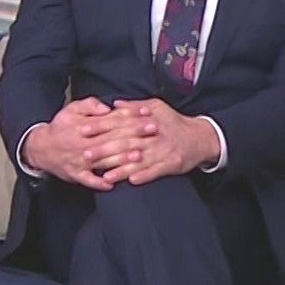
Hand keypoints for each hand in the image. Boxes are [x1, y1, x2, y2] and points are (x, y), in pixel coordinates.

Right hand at [23, 98, 154, 191]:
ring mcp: (79, 161)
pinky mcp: (76, 175)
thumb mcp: (71, 109)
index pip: (110, 120)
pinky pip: (90, 181)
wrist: (40, 149)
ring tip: (140, 155)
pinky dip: (101, 182)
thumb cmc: (60, 128)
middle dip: (134, 135)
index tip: (146, 114)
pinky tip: (115, 183)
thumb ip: (89, 105)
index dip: (129, 116)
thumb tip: (107, 108)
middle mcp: (81, 144)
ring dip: (122, 158)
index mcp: (82, 126)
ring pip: (104, 160)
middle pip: (111, 139)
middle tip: (153, 131)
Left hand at [96, 98, 219, 185]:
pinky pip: (155, 172)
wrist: (200, 138)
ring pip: (138, 160)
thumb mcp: (156, 107)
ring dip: (120, 168)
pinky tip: (130, 181)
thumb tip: (115, 104)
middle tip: (85, 155)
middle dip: (104, 149)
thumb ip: (134, 107)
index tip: (84, 130)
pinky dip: (143, 176)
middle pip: (125, 143)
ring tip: (103, 174)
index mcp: (147, 120)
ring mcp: (162, 151)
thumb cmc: (174, 122)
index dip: (100, 126)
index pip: (119, 123)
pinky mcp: (171, 164)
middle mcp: (153, 136)